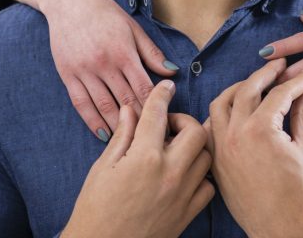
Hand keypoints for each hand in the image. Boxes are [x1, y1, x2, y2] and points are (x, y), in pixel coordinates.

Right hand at [6, 0, 177, 139]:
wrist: (68, 2)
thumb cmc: (106, 13)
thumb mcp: (133, 27)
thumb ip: (151, 52)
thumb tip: (172, 72)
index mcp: (123, 51)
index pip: (144, 86)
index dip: (157, 105)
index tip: (168, 121)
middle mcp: (103, 63)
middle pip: (126, 99)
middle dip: (141, 121)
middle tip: (155, 140)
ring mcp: (83, 71)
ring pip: (104, 106)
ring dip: (119, 126)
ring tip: (133, 143)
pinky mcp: (67, 75)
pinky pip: (81, 104)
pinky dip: (92, 121)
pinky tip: (104, 134)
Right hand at [61, 80, 213, 237]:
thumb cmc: (94, 212)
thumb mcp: (102, 168)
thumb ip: (123, 135)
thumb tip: (131, 109)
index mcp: (144, 157)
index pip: (158, 113)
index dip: (162, 94)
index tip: (165, 88)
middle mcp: (169, 172)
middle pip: (195, 130)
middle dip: (183, 121)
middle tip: (168, 127)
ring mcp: (182, 194)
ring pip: (206, 155)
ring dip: (194, 147)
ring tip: (176, 150)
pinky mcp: (188, 213)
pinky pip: (208, 186)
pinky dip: (200, 177)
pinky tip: (183, 176)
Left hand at [207, 59, 302, 237]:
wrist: (281, 230)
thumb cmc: (300, 194)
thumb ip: (302, 115)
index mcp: (261, 130)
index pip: (278, 93)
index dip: (296, 80)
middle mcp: (235, 134)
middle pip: (246, 89)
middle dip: (265, 74)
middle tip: (279, 65)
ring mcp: (221, 148)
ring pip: (220, 103)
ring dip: (238, 88)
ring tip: (255, 82)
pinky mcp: (216, 161)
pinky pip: (210, 127)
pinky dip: (222, 113)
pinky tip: (236, 109)